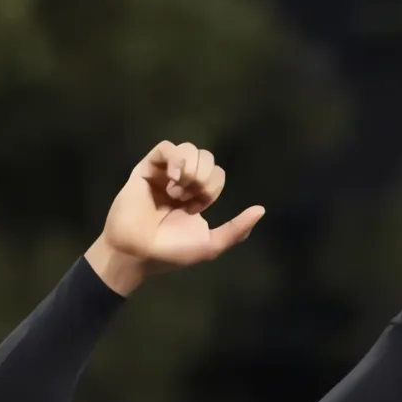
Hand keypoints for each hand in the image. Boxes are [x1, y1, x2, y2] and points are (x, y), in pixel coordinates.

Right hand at [85, 142, 264, 294]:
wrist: (139, 253)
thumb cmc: (172, 252)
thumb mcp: (212, 244)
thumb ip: (238, 228)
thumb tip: (262, 209)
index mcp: (197, 197)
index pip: (217, 174)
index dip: (213, 187)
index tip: (197, 208)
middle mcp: (181, 183)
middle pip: (206, 158)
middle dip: (205, 176)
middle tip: (190, 198)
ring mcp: (163, 175)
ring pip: (188, 149)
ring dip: (191, 169)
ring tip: (178, 190)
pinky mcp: (145, 170)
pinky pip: (165, 147)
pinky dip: (175, 159)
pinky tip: (173, 179)